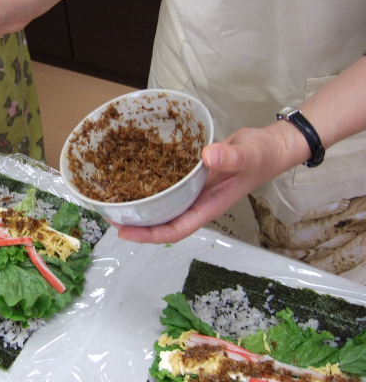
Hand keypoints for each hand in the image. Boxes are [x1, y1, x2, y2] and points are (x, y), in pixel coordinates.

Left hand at [114, 123, 303, 243]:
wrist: (271, 146)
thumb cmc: (263, 154)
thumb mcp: (249, 153)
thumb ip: (231, 157)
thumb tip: (207, 157)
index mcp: (209, 205)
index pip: (176, 228)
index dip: (150, 234)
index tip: (125, 232)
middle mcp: (198, 202)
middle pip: (165, 222)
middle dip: (138, 224)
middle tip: (109, 216)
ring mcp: (195, 191)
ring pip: (165, 206)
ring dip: (143, 207)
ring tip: (114, 201)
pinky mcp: (193, 177)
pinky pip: (169, 187)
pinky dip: (152, 185)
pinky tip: (134, 176)